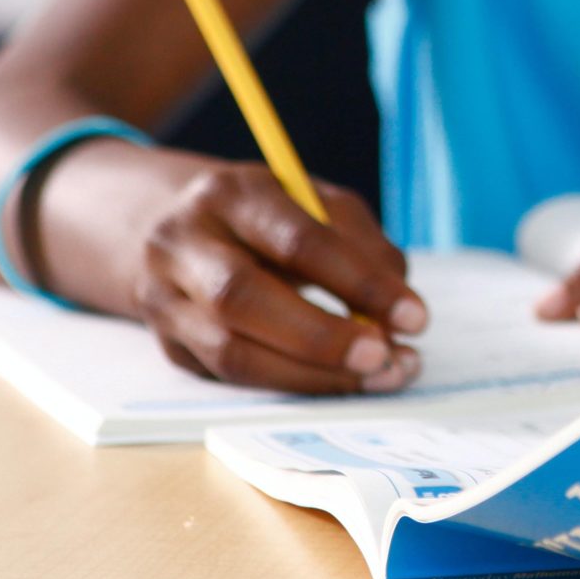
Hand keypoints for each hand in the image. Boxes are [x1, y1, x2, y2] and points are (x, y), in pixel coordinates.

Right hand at [130, 161, 425, 392]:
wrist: (167, 229)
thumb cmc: (265, 215)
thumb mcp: (315, 204)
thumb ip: (362, 247)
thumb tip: (399, 310)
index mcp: (229, 194)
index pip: (297, 241)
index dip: (360, 283)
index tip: (416, 317)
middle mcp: (182, 245)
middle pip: (244, 299)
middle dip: (324, 337)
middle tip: (387, 356)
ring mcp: (164, 300)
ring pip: (232, 351)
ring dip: (312, 375)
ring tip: (378, 376)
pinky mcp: (170, 345)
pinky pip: (231, 377)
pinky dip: (292, 383)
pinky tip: (338, 381)